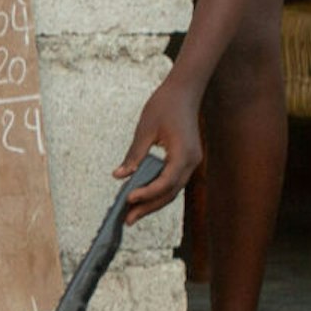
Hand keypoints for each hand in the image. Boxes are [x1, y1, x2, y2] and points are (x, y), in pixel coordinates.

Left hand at [120, 69, 206, 215]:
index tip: (128, 198)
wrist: (184, 91)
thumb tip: (119, 176)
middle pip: (170, 193)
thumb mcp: (145, 129)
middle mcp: (191, 161)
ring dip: (153, 203)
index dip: (147, 193)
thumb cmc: (164, 105)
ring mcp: (192, 162)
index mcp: (183, 153)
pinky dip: (158, 191)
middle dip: (148, 207)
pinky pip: (173, 181)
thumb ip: (134, 155)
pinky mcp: (187, 160)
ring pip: (173, 190)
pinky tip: (142, 197)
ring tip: (132, 214)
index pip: (165, 182)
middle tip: (127, 220)